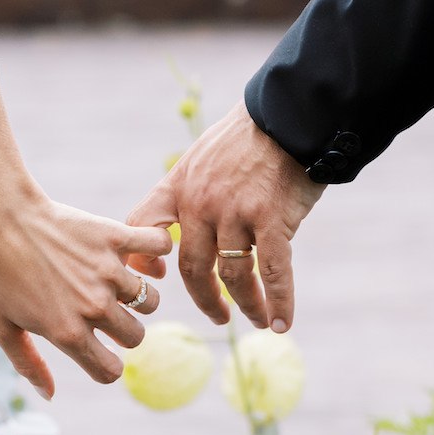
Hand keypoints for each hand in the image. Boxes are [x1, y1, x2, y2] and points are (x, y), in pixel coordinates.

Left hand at [0, 182, 171, 397]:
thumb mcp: (0, 326)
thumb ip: (27, 363)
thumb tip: (50, 395)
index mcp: (67, 333)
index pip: (109, 371)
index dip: (106, 366)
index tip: (99, 351)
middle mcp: (93, 306)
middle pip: (135, 337)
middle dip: (123, 331)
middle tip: (104, 312)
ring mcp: (107, 272)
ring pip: (150, 301)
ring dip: (137, 295)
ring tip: (115, 282)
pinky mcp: (114, 238)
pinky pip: (157, 249)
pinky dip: (157, 251)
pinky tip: (141, 253)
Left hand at [126, 100, 323, 331]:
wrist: (291, 111)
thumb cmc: (252, 134)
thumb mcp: (205, 155)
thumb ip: (193, 187)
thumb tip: (188, 221)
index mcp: (179, 185)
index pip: (142, 227)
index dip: (143, 259)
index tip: (157, 278)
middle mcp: (201, 203)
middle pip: (192, 267)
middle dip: (205, 298)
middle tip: (218, 315)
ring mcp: (235, 212)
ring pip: (232, 274)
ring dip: (246, 303)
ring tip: (257, 320)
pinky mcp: (271, 218)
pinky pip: (272, 272)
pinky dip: (277, 302)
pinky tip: (280, 323)